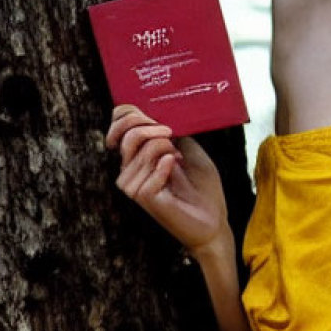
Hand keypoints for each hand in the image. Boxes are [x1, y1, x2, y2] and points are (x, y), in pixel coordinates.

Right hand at [105, 105, 230, 256]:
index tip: (152, 116)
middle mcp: (129, 169)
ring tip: (178, 160)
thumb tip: (156, 110)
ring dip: (165, 148)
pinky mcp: (144, 197)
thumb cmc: (202, 187)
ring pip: (141, 151)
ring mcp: (134, 185)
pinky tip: (175, 169)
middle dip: (152, 128)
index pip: (117, 124)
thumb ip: (170, 130)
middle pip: (128, 136)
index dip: (129, 114)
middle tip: (172, 134)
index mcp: (136, 155)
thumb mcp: (189, 148)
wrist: (213, 219)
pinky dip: (166, 165)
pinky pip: (151, 170)